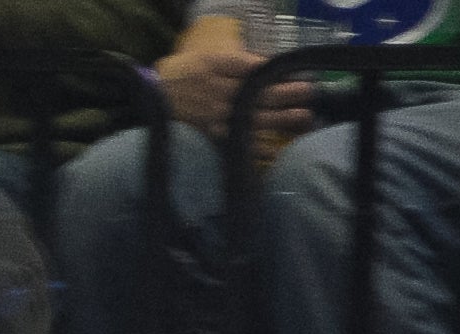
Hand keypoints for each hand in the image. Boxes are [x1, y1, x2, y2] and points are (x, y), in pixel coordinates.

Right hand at [160, 18, 312, 140]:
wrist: (151, 100)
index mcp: (218, 70)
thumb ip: (238, 60)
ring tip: (303, 117)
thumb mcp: (208, 58)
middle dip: (286, 95)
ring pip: (252, 119)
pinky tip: (276, 149)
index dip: (278, 75)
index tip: (300, 76)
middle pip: (258, 95)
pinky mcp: (211, 135)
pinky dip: (257, 147)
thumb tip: (268, 64)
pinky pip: (238, 142)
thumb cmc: (182, 75)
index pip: (254, 71)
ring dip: (280, 119)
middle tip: (309, 94)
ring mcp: (215, 117)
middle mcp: (219, 94)